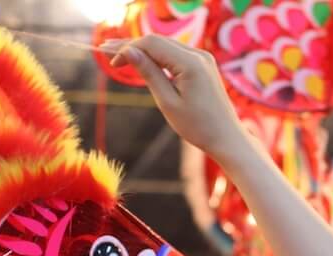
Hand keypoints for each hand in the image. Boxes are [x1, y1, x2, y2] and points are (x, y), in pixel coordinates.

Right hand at [102, 35, 247, 162]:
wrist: (226, 137)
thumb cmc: (198, 126)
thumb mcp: (168, 102)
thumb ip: (149, 74)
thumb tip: (130, 52)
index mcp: (190, 63)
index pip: (151, 44)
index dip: (128, 49)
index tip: (111, 61)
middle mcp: (198, 54)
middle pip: (158, 41)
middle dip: (133, 46)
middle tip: (106, 50)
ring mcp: (203, 58)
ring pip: (166, 46)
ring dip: (144, 51)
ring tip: (120, 56)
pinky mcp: (203, 65)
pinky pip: (176, 55)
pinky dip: (158, 57)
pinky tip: (143, 62)